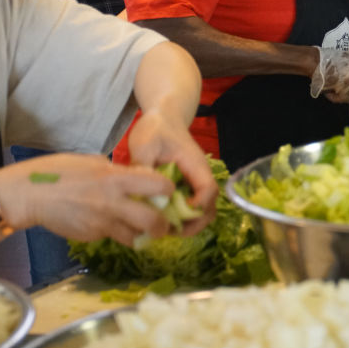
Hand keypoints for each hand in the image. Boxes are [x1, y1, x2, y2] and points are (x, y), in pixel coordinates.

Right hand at [0, 153, 194, 246]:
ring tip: (139, 228)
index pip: (158, 185)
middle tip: (162, 223)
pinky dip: (117, 233)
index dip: (167, 189)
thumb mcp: (92, 162)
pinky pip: (113, 237)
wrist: (28, 195)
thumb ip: (117, 172)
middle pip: (154, 221)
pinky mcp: (92, 236)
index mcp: (115, 178)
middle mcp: (113, 203)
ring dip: (142, 235)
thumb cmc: (58, 171)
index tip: (166, 191)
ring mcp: (102, 223)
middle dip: (163, 225)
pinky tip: (107, 223)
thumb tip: (135, 177)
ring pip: (136, 237)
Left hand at [124, 108, 216, 233]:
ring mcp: (194, 183)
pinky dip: (180, 217)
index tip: (176, 215)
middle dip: (193, 224)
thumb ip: (142, 167)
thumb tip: (138, 192)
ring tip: (163, 228)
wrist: (162, 117)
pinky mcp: (186, 186)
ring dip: (187, 223)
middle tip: (168, 231)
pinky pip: (190, 207)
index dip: (197, 207)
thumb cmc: (156, 128)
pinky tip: (160, 218)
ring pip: (202, 211)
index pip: (208, 190)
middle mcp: (200, 176)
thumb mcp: (144, 144)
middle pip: (209, 208)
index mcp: (195, 165)